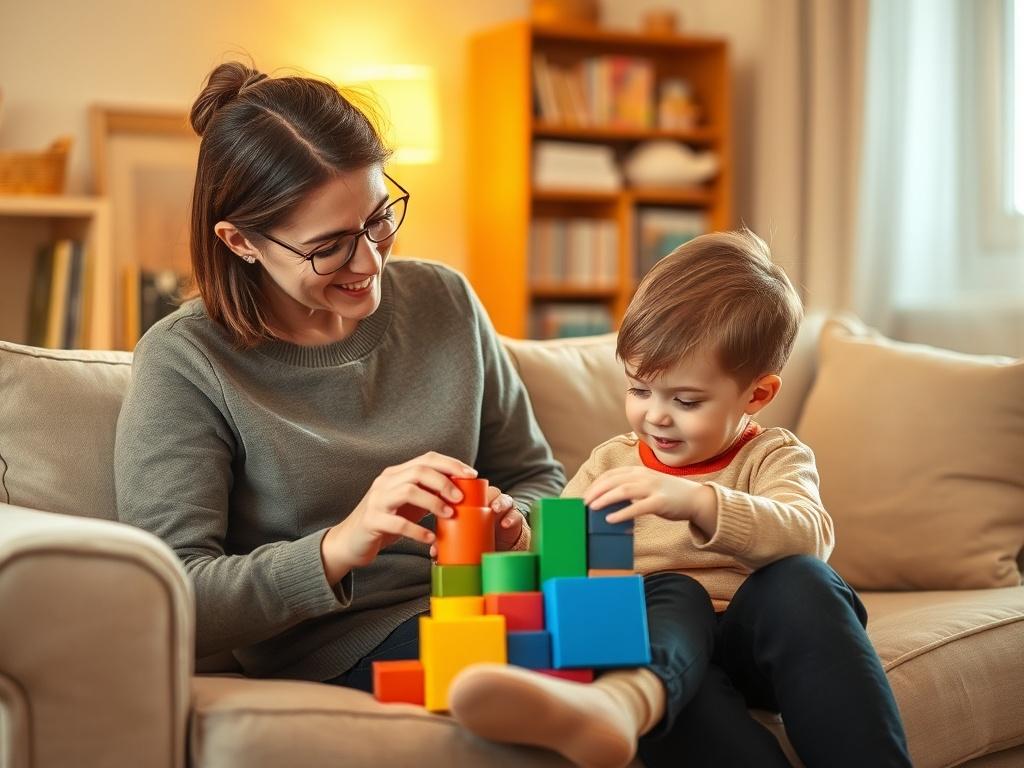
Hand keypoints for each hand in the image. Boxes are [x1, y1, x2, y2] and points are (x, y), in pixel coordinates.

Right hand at [321, 452, 476, 582]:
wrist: (349, 542)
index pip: (426, 459)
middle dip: (444, 482)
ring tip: (449, 515)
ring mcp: (377, 500)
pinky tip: (430, 538)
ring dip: (434, 502)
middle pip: (419, 471)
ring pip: (409, 491)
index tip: (471, 475)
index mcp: (396, 474)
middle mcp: (385, 482)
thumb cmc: (385, 522)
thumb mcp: (408, 505)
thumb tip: (462, 492)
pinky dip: (418, 530)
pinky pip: (397, 523)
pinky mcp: (371, 521)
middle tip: (461, 498)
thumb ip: (428, 495)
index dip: (451, 464)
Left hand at [426, 484, 523, 557]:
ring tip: (495, 509)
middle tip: (474, 500)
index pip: (469, 489)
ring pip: (502, 499)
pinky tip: (506, 524)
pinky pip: (515, 514)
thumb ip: (450, 540)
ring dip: (499, 502)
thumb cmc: (479, 534)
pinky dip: (511, 518)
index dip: (462, 488)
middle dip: (481, 494)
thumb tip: (434, 552)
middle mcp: (489, 500)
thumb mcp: (464, 535)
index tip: (454, 495)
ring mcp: (503, 507)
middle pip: (486, 491)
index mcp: (474, 501)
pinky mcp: (515, 516)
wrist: (502, 542)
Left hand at [583, 466, 717, 534]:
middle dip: (596, 491)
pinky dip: (622, 513)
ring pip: (623, 491)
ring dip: (605, 499)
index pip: (611, 474)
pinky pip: (638, 507)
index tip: (585, 495)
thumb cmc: (667, 494)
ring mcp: (653, 488)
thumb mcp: (647, 485)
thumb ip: (630, 487)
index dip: (596, 484)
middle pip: (613, 481)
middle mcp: (644, 476)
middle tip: (583, 503)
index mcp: (639, 471)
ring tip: (592, 508)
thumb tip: (607, 499)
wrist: (695, 499)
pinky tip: (611, 519)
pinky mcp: (660, 502)